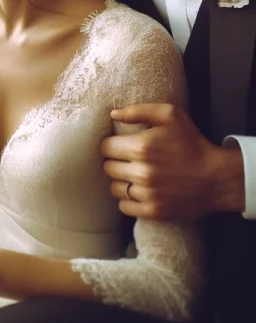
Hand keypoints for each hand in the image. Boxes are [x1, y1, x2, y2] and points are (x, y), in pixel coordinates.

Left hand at [101, 103, 244, 220]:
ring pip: (114, 187)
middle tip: (129, 160)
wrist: (217, 177)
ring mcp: (148, 194)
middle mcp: (141, 171)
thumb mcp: (169, 116)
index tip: (121, 146)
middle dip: (115, 162)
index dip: (111, 145)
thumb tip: (113, 114)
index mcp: (141, 147)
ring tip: (134, 175)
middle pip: (107, 167)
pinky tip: (138, 191)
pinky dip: (128, 200)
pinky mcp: (154, 211)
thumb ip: (138, 111)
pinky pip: (124, 207)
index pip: (105, 147)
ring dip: (121, 181)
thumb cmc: (192, 143)